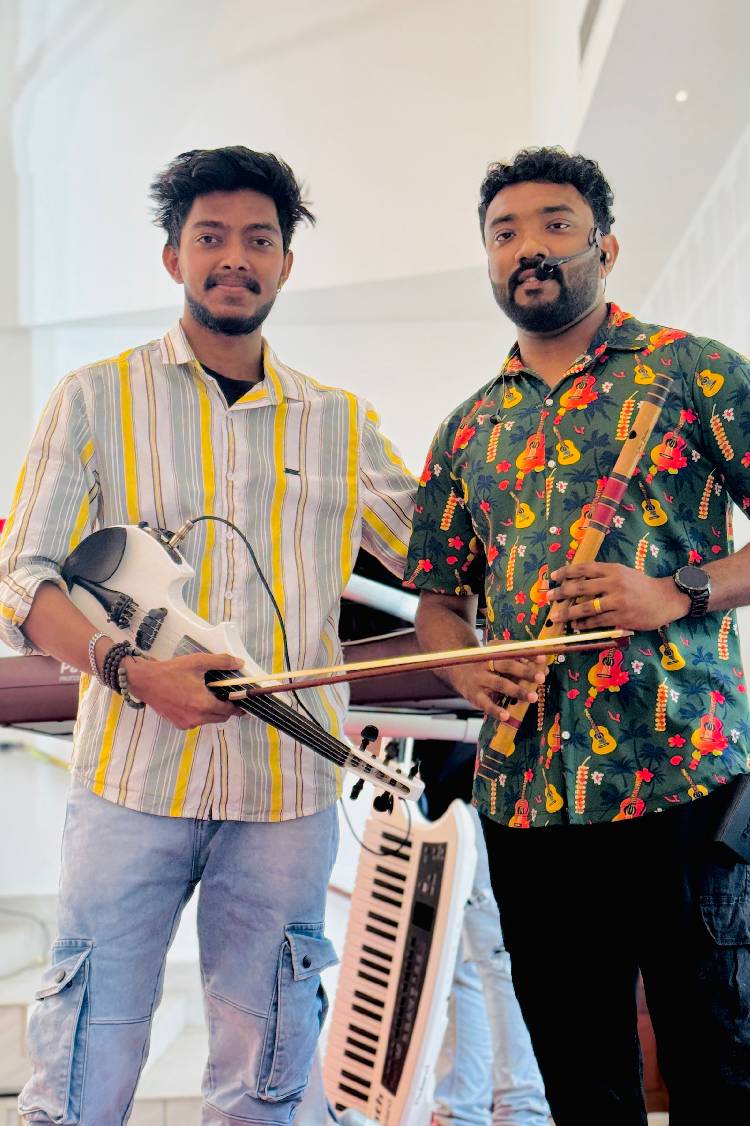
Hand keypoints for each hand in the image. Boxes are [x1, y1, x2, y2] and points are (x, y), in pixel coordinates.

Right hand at [124, 651, 244, 729]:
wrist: (145, 681)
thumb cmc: (170, 671)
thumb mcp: (198, 662)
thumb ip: (221, 662)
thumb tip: (239, 663)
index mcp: (204, 704)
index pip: (229, 711)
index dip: (237, 707)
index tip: (242, 703)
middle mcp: (197, 718)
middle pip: (221, 718)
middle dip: (226, 709)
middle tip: (226, 696)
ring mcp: (187, 723)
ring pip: (209, 720)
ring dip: (213, 711)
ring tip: (208, 695)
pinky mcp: (178, 724)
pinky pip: (196, 721)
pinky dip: (200, 713)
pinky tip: (194, 700)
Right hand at [450, 655, 548, 722]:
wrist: (458, 672)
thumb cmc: (487, 665)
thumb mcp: (499, 658)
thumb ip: (520, 662)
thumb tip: (544, 670)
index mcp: (493, 650)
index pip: (512, 650)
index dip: (528, 653)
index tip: (543, 658)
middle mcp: (485, 662)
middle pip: (507, 665)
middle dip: (525, 671)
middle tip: (541, 677)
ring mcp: (479, 679)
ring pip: (500, 684)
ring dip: (517, 690)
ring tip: (533, 697)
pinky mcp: (474, 696)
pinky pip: (486, 704)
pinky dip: (496, 710)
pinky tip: (507, 716)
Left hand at [547, 562, 690, 631]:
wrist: (665, 599)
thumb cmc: (641, 585)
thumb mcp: (623, 573)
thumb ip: (603, 575)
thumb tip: (577, 580)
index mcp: (612, 569)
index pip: (584, 568)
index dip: (566, 572)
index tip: (553, 576)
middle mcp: (613, 583)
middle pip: (580, 587)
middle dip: (561, 593)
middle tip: (549, 597)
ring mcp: (617, 601)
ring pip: (586, 607)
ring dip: (568, 613)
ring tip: (556, 616)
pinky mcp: (621, 617)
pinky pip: (598, 622)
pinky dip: (584, 624)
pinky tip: (576, 626)